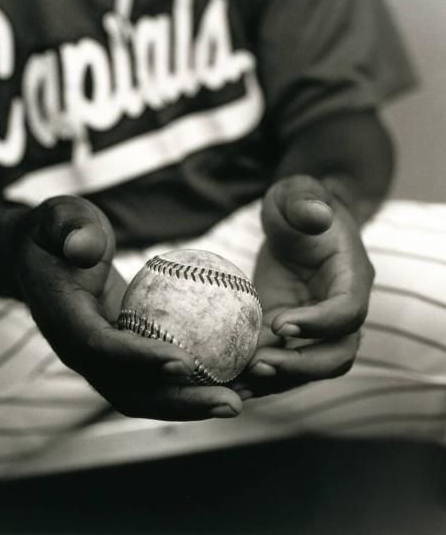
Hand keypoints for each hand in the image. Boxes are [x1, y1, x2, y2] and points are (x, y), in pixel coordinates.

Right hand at [15, 196, 241, 420]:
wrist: (44, 260)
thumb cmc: (57, 234)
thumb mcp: (59, 218)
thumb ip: (69, 228)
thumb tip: (83, 248)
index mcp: (64, 322)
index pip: (101, 348)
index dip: (140, 359)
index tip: (186, 361)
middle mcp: (81, 353)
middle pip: (130, 391)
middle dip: (180, 403)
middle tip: (232, 402)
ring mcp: (101, 360)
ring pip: (146, 394)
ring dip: (193, 403)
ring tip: (242, 399)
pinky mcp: (120, 356)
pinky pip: (155, 376)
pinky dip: (191, 383)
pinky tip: (231, 374)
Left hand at [233, 175, 373, 398]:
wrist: (295, 226)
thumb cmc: (298, 206)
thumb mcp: (298, 192)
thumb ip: (307, 200)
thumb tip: (317, 216)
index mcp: (351, 277)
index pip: (348, 311)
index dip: (320, 324)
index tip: (281, 323)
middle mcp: (338, 309)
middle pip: (337, 354)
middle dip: (301, 366)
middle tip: (258, 363)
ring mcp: (314, 327)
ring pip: (309, 369)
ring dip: (277, 381)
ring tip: (238, 385)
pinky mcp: (287, 333)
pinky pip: (281, 363)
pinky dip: (259, 379)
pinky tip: (228, 385)